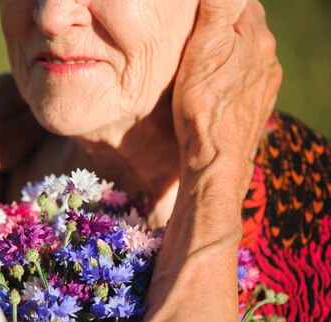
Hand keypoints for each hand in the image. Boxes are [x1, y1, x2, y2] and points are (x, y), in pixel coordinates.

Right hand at [173, 0, 281, 201]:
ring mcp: (266, 83)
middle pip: (248, 27)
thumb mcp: (203, 48)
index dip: (217, 5)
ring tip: (206, 60)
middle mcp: (268, 57)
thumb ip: (218, 8)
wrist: (217, 160)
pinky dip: (234, 76)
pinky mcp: (259, 106)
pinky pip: (249, 79)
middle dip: (227, 26)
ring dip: (232, 51)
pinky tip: (218, 86)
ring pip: (249, 54)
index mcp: (257, 37)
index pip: (243, 1)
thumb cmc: (202, 105)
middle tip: (198, 34)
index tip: (197, 13)